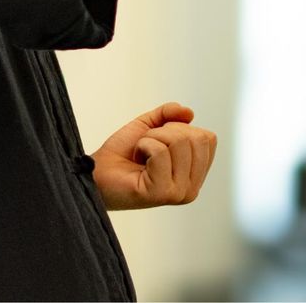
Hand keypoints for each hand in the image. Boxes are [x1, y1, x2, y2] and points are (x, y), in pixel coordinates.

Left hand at [91, 102, 217, 210]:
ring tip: (141, 154)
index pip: (208, 138)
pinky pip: (160, 151)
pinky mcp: (161, 193)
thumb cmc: (123, 153)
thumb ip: (170, 114)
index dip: (181, 129)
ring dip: (152, 139)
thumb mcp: (150, 125)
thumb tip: (189, 112)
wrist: (97, 171)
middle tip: (148, 146)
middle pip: (195, 138)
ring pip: (178, 142)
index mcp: (195, 174)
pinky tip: (137, 161)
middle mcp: (192, 188)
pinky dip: (143, 146)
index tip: (160, 140)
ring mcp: (179, 193)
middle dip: (166, 131)